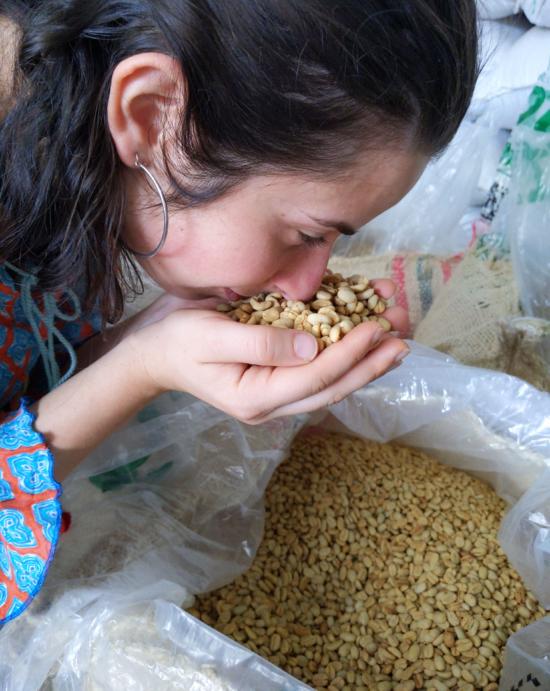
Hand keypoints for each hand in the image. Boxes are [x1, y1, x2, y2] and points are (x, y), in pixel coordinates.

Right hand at [135, 278, 408, 423]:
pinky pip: (318, 362)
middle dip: (371, 362)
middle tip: (404, 339)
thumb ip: (259, 343)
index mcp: (257, 397)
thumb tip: (311, 345)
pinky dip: (344, 344)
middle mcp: (274, 397)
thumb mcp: (209, 337)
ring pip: (332, 376)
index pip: (315, 377)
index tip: (376, 329)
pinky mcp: (277, 368)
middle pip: (333, 383)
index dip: (348, 353)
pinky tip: (365, 326)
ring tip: (398, 334)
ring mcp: (277, 385)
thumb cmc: (175, 342)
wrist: (153, 350)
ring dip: (366, 356)